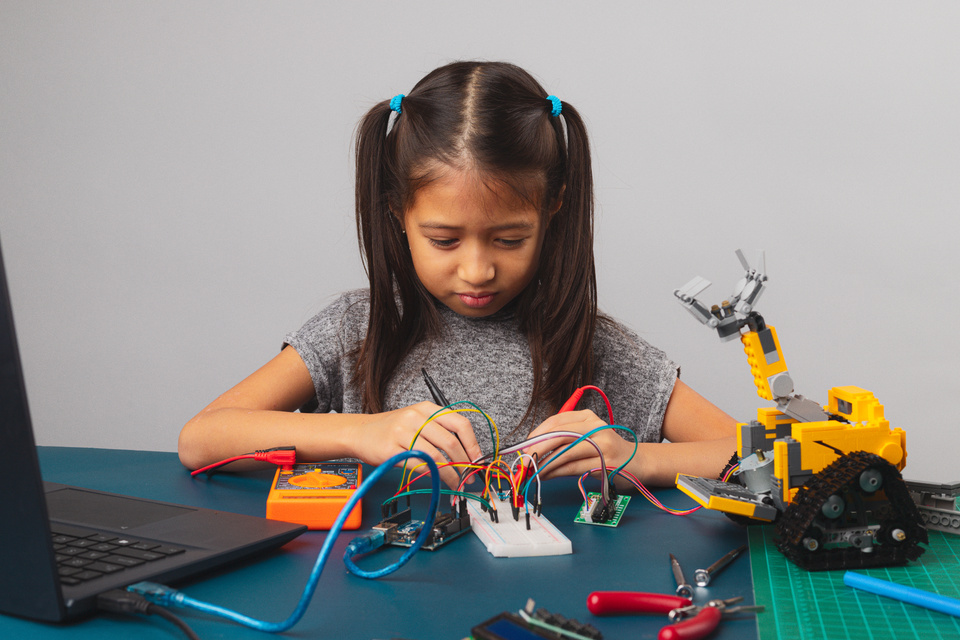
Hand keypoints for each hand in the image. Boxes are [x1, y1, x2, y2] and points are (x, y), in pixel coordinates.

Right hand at [349, 401, 482, 488]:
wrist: (360, 432)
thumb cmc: (392, 429)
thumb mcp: (417, 420)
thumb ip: (439, 431)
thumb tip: (467, 454)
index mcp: (427, 408)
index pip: (459, 423)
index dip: (472, 444)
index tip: (478, 459)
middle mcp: (416, 417)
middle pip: (450, 442)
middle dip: (464, 463)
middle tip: (469, 476)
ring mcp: (402, 432)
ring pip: (436, 456)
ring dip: (450, 474)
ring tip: (456, 482)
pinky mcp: (391, 449)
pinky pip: (418, 464)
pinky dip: (431, 474)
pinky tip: (437, 479)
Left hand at [522, 409, 638, 481]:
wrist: (636, 462)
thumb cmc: (605, 450)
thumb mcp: (586, 437)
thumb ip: (563, 438)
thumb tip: (533, 449)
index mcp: (588, 417)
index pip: (557, 421)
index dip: (538, 434)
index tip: (524, 446)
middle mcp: (596, 427)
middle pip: (560, 435)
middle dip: (538, 448)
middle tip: (525, 460)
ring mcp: (603, 445)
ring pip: (566, 453)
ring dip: (546, 464)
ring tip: (534, 471)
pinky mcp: (605, 463)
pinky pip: (574, 468)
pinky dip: (557, 472)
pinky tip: (547, 475)